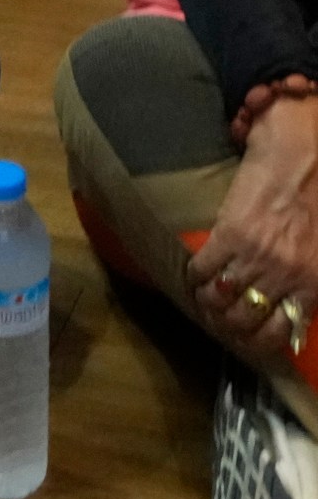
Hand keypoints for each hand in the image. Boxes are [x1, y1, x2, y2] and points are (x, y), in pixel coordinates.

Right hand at [193, 96, 317, 362]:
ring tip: (204, 298)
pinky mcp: (230, 234)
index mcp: (313, 285)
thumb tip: (293, 316)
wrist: (307, 156)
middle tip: (219, 318)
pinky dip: (194, 276)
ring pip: (218, 300)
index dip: (255, 342)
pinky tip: (195, 273)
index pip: (278, 332)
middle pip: (243, 321)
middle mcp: (285, 277)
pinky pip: (202, 269)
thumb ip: (310, 286)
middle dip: (226, 325)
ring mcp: (256, 257)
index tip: (245, 338)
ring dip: (206, 303)